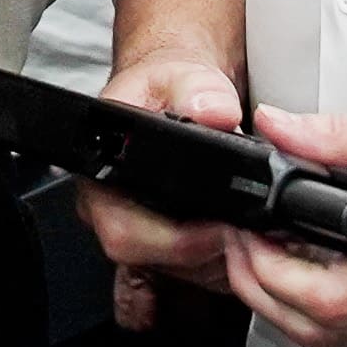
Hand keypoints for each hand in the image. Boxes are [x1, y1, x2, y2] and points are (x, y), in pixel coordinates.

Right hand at [80, 43, 252, 324]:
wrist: (166, 92)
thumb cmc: (161, 88)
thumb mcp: (179, 75)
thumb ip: (197, 89)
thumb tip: (214, 112)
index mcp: (101, 174)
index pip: (125, 233)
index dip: (174, 241)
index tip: (218, 230)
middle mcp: (107, 209)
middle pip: (151, 260)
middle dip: (204, 253)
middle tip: (244, 232)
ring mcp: (132, 228)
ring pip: (173, 271)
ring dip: (214, 260)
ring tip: (245, 231)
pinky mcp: (158, 241)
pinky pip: (185, 270)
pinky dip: (217, 260)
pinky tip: (235, 238)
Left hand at [205, 73, 346, 346]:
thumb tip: (279, 129)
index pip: (331, 300)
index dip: (268, 274)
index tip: (240, 234)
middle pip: (333, 336)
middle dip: (269, 299)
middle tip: (240, 248)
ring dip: (302, 317)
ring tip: (274, 260)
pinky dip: (345, 318)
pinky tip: (329, 272)